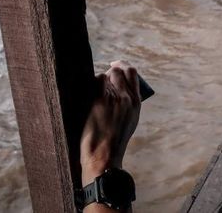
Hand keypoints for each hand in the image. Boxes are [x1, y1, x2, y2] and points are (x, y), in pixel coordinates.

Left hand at [80, 60, 140, 185]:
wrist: (104, 155)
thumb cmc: (114, 141)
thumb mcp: (130, 120)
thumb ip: (127, 102)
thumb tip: (118, 87)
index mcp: (136, 102)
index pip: (132, 73)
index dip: (123, 66)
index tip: (115, 66)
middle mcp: (126, 97)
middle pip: (118, 71)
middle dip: (109, 70)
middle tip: (102, 75)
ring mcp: (113, 97)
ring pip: (104, 75)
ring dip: (98, 81)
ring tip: (92, 94)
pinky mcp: (99, 100)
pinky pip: (94, 82)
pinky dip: (90, 86)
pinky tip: (86, 95)